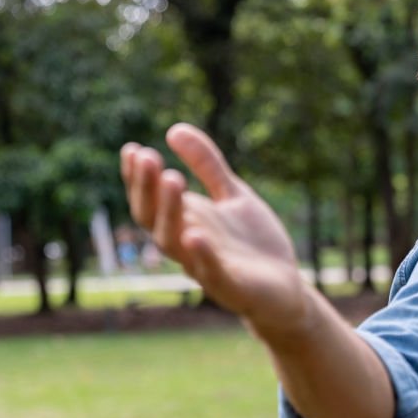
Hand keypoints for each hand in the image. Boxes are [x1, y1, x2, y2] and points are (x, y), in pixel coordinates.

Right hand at [120, 124, 309, 333]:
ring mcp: (206, 266)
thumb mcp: (232, 195)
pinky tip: (195, 233)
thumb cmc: (252, 243)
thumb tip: (174, 129)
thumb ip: (207, 165)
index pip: (150, 200)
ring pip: (174, 243)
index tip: (132, 149)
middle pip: (153, 219)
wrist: (286, 289)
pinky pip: (210, 271)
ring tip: (172, 178)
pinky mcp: (231, 286)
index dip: (138, 178)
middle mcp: (187, 243)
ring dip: (170, 211)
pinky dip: (201, 254)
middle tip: (147, 156)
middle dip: (148, 189)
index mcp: (186, 221)